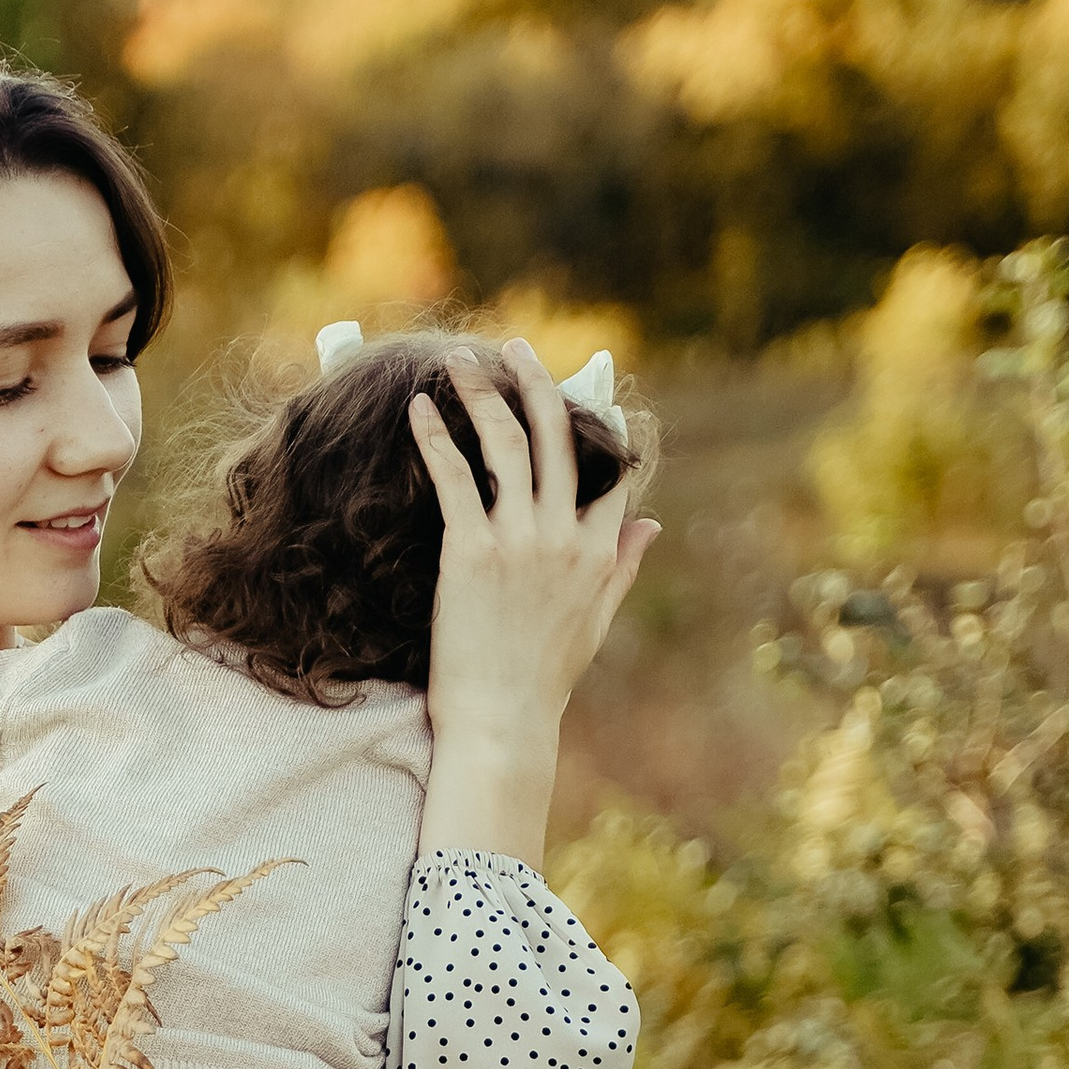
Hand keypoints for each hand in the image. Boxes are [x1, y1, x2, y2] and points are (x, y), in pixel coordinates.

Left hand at [411, 338, 659, 871]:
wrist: (501, 721)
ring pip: (508, 446)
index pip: (610, 471)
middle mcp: (565, 538)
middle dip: (538, 384)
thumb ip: (623, 565)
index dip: (598, 426)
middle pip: (558, 439)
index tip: (583, 389)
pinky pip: (456, 478)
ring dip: (483, 396)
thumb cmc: (541, 680)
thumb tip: (651, 523)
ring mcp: (520, 543)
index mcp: (598, 552)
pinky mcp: (472, 554)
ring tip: (458, 362)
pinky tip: (418, 410)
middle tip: (515, 347)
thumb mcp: (594, 622)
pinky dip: (436, 438)